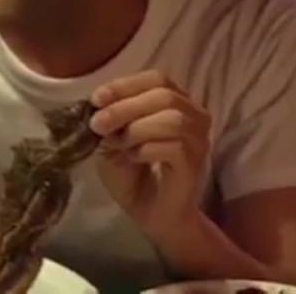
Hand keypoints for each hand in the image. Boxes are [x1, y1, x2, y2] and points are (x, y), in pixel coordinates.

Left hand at [90, 70, 210, 240]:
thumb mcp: (114, 141)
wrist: (153, 216)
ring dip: (136, 128)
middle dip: (125, 106)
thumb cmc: (135, 175)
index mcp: (176, 102)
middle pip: (164, 95)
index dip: (125, 85)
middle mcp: (194, 115)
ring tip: (117, 145)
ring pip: (172, 118)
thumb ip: (111, 122)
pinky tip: (133, 158)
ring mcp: (198, 139)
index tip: (97, 99)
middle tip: (97, 124)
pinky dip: (147, 149)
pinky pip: (174, 146)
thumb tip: (98, 107)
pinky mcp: (195, 162)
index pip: (156, 78)